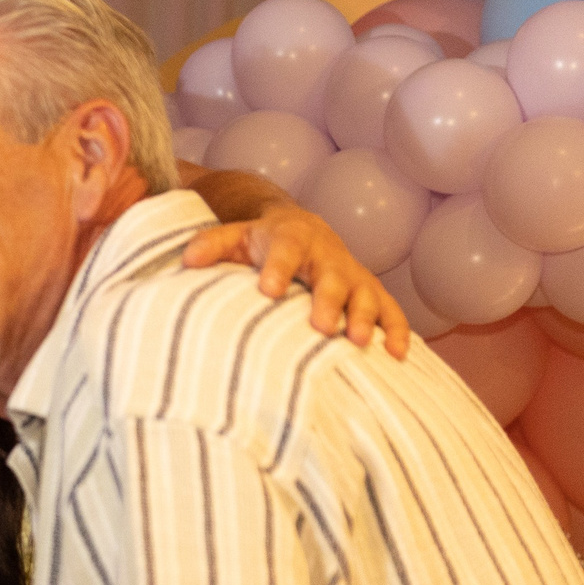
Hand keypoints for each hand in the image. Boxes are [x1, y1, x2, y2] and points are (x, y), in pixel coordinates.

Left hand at [183, 202, 409, 358]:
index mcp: (292, 239)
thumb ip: (210, 245)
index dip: (278, 269)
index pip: (284, 252)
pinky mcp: (370, 292)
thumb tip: (187, 260)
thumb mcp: (234, 236)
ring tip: (358, 342)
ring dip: (364, 317)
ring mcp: (353, 274)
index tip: (269, 291)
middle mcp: (327, 256)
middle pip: (331, 277)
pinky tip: (397, 354)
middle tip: (321, 326)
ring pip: (365, 294)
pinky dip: (396, 330)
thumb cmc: (261, 241)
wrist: (302, 230)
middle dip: (328, 301)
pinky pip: (390, 310)